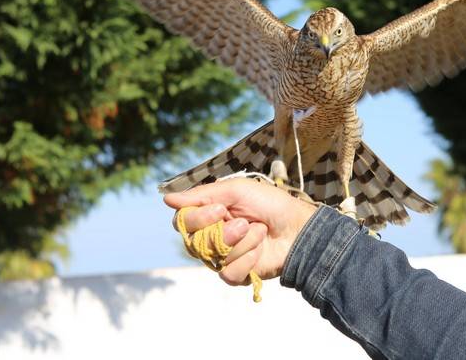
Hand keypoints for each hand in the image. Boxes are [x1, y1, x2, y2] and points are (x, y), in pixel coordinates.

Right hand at [164, 178, 316, 284]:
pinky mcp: (236, 275)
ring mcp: (222, 257)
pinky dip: (248, 258)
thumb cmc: (269, 204)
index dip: (196, 218)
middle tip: (244, 223)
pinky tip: (261, 249)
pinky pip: (228, 272)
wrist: (298, 228)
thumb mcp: (236, 191)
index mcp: (208, 214)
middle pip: (191, 242)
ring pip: (212, 257)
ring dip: (241, 242)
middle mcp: (211, 236)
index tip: (219, 209)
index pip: (182, 221)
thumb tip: (166, 199)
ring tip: (260, 232)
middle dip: (220, 232)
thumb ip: (201, 195)